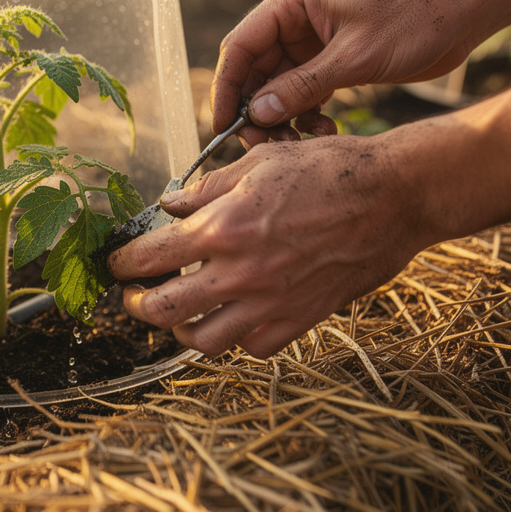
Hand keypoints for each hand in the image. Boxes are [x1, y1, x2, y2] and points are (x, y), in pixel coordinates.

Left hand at [107, 133, 435, 358]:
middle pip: (162, 310)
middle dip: (137, 304)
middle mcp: (240, 273)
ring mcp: (270, 303)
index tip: (116, 263)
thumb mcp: (257, 165)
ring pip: (203, 341)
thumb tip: (171, 205)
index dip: (122, 264)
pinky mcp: (301, 319)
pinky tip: (232, 316)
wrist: (393, 196)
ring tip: (178, 312)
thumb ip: (206, 191)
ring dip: (181, 329)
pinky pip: (253, 346)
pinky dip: (235, 337)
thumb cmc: (328, 170)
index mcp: (222, 228)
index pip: (148, 258)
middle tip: (135, 295)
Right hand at [212, 0, 474, 144]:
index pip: (240, 47)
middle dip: (255, 109)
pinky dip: (305, 114)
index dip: (227, 88)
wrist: (462, 12)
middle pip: (254, 69)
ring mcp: (310, 38)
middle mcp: (294, 17)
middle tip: (262, 145)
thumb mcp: (356, 57)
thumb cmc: (414, 20)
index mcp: (292, 0)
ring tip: (297, 143)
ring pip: (275, 85)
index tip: (223, 126)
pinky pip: (301, 90)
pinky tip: (324, 129)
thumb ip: (302, 86)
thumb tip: (256, 114)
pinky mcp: (328, 57)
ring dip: (282, 117)